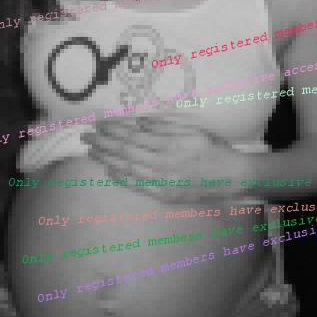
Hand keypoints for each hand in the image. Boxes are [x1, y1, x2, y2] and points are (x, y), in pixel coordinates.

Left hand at [81, 114, 247, 203]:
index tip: (99, 124)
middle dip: (102, 143)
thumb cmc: (213, 148)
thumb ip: (165, 125)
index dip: (113, 130)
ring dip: (106, 159)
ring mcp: (163, 181)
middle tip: (85, 136)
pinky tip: (108, 170)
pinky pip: (137, 186)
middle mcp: (163, 163)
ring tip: (91, 151)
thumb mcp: (192, 129)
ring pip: (127, 169)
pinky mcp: (165, 195)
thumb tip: (140, 121)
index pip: (133, 135)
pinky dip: (121, 178)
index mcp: (170, 143)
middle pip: (125, 152)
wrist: (231, 176)